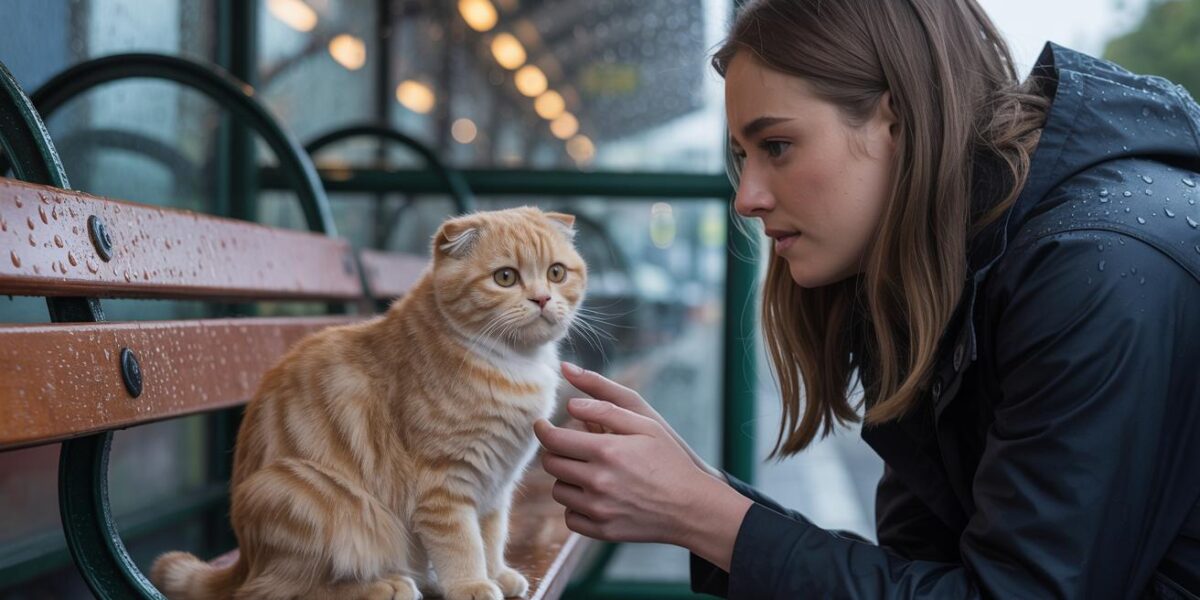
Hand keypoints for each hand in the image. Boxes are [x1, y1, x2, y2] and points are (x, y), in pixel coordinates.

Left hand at [534, 396, 715, 545]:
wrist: (691, 507)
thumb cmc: (669, 460)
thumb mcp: (646, 425)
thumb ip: (605, 410)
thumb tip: (569, 405)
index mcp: (607, 451)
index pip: (554, 440)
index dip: (542, 429)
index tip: (542, 425)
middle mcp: (598, 481)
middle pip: (551, 464)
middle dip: (555, 452)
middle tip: (569, 447)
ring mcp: (598, 509)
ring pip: (558, 491)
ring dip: (566, 479)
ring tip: (587, 472)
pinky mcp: (602, 531)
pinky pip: (570, 517)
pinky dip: (576, 506)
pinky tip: (593, 496)